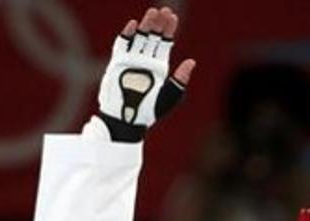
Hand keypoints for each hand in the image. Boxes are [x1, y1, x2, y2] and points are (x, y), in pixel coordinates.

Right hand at [94, 7, 195, 141]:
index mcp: (158, 68)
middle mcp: (145, 62)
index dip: (169, 30)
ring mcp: (131, 61)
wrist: (127, 120)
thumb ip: (180, 80)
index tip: (172, 17)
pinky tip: (133, 25)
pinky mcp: (117, 63)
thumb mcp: (169, 96)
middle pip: (152, 37)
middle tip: (163, 10)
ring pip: (138, 38)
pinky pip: (121, 45)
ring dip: (145, 25)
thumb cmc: (149, 112)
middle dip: (158, 24)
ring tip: (152, 12)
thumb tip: (192, 62)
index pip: (165, 44)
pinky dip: (126, 35)